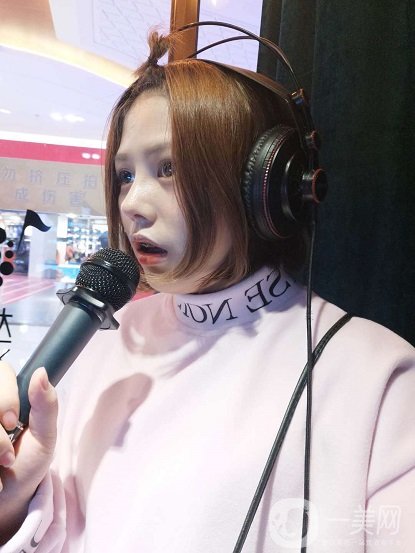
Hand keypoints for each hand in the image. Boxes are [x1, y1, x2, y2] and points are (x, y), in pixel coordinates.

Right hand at [0, 362, 57, 542]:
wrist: (7, 497)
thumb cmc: (28, 462)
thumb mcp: (45, 435)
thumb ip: (46, 405)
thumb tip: (41, 372)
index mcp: (10, 394)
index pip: (2, 371)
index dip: (5, 396)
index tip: (14, 420)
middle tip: (7, 441)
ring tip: (3, 460)